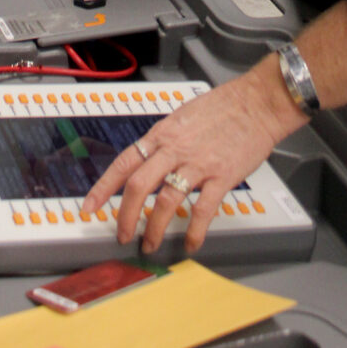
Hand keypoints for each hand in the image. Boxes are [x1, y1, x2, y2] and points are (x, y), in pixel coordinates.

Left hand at [82, 60, 304, 253]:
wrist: (256, 103)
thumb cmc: (222, 107)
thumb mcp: (181, 117)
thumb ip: (163, 140)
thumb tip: (147, 159)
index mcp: (162, 135)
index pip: (124, 163)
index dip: (103, 187)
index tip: (90, 207)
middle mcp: (175, 150)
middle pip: (139, 186)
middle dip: (126, 216)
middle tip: (122, 235)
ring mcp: (198, 164)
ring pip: (167, 201)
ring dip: (155, 228)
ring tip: (150, 244)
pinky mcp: (222, 176)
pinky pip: (204, 209)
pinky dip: (195, 231)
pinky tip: (191, 243)